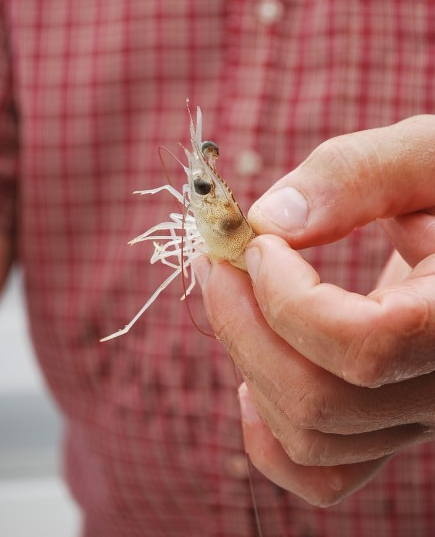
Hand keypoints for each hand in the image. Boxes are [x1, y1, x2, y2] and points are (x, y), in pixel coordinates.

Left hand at [195, 115, 434, 505]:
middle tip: (216, 260)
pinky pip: (329, 474)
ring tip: (228, 294)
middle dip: (242, 325)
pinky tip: (247, 384)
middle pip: (321, 400)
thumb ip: (357, 175)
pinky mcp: (389, 420)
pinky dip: (273, 440)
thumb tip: (269, 221)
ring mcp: (417, 413)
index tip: (259, 243)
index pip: (366, 344)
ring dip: (246, 363)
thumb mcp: (427, 154)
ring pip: (312, 438)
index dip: (289, 299)